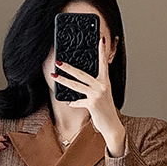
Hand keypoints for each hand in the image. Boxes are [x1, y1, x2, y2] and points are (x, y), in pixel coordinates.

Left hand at [51, 35, 125, 155]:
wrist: (112, 125)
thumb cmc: (105, 110)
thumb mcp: (101, 95)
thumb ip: (91, 88)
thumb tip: (77, 84)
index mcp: (105, 82)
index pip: (103, 63)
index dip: (102, 51)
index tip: (100, 39)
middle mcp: (102, 86)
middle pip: (82, 73)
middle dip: (69, 67)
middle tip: (59, 61)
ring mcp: (97, 95)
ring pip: (76, 85)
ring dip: (63, 80)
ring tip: (54, 76)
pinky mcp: (92, 104)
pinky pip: (78, 101)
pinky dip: (73, 102)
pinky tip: (70, 103)